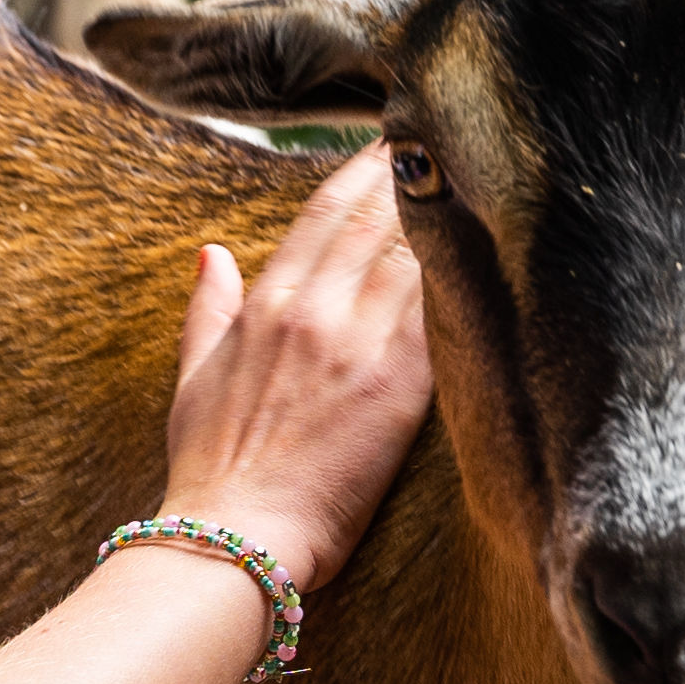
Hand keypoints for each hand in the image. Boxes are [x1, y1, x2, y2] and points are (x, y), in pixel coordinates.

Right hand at [156, 148, 433, 590]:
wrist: (235, 539)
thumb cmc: (210, 472)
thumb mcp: (192, 379)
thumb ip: (206, 309)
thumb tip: (211, 254)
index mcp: (266, 303)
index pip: (324, 214)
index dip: (360, 173)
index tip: (386, 147)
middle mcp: (316, 311)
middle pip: (376, 220)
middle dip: (408, 176)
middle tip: (441, 144)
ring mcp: (361, 344)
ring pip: (415, 254)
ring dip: (443, 216)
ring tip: (474, 183)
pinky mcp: (402, 388)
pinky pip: (443, 313)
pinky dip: (464, 276)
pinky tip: (492, 249)